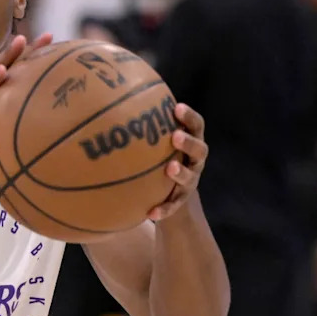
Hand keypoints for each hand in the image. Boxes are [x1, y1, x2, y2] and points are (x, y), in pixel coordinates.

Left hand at [148, 103, 207, 220]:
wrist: (173, 195)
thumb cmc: (160, 159)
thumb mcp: (158, 143)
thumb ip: (147, 126)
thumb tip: (117, 102)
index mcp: (191, 143)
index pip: (196, 126)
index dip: (189, 117)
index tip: (177, 108)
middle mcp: (195, 161)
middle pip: (200, 150)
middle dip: (189, 142)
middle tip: (175, 136)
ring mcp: (191, 181)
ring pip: (190, 178)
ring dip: (181, 173)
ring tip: (170, 169)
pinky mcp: (181, 201)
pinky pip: (173, 206)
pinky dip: (164, 209)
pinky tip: (151, 213)